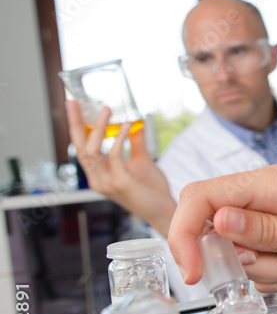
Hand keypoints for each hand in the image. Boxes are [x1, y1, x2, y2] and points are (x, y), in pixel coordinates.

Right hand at [66, 100, 175, 234]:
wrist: (165, 210)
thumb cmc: (152, 189)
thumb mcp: (142, 161)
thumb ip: (135, 143)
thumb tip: (134, 124)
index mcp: (98, 174)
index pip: (81, 147)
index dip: (76, 126)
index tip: (74, 106)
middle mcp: (97, 179)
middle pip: (80, 147)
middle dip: (76, 123)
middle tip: (75, 103)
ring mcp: (107, 183)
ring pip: (93, 150)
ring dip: (99, 128)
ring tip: (106, 111)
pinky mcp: (120, 183)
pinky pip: (114, 157)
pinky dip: (118, 139)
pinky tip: (126, 126)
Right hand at [168, 165, 276, 313]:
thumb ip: (268, 231)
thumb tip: (217, 218)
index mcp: (271, 183)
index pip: (200, 196)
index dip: (184, 234)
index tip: (194, 274)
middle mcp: (263, 194)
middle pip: (213, 230)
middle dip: (239, 262)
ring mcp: (268, 214)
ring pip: (235, 253)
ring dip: (265, 271)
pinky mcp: (275, 233)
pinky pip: (255, 262)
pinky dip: (275, 274)